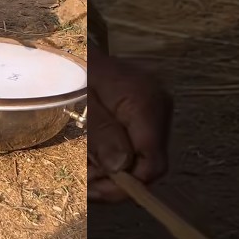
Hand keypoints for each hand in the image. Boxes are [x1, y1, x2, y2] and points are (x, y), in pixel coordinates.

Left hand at [88, 53, 171, 201]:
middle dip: (116, 179)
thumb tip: (120, 169)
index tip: (96, 191)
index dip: (129, 184)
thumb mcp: (83, 101)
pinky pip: (137, 146)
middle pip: (148, 164)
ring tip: (85, 170)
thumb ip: (102, 133)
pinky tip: (94, 157)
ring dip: (112, 170)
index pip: (152, 161)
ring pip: (142, 158)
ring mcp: (156, 112)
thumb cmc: (79, 69)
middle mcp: (159, 109)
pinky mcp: (147, 115)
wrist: (83, 48)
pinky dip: (115, 156)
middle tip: (85, 182)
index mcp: (147, 103)